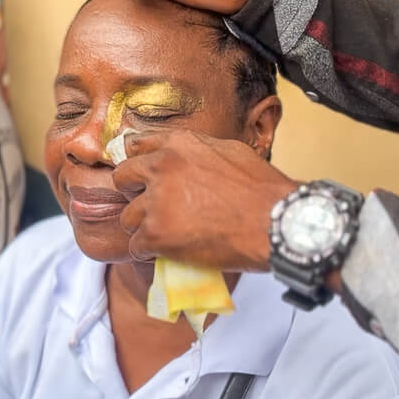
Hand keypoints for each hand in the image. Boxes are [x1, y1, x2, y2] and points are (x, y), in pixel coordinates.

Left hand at [112, 129, 299, 271]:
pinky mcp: (156, 233)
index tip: (144, 178)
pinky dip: (149, 252)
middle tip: (153, 209)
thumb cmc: (262, 189)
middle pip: (123, 178)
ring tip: (166, 237)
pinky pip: (136, 246)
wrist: (275, 221)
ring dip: (143, 228)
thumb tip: (185, 159)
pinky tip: (168, 254)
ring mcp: (156, 201)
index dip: (140, 165)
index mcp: (179, 144)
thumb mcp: (230, 152)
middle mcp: (162, 166)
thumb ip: (198, 152)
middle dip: (134, 194)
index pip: (137, 146)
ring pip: (128, 217)